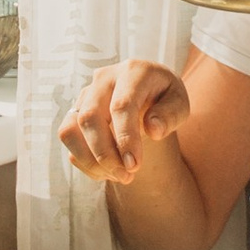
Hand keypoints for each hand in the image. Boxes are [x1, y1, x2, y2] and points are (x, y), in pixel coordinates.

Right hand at [60, 58, 189, 187]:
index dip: (126, 138)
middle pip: (90, 117)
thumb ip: (171, 114)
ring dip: (90, 160)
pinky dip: (85, 161)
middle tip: (127, 177)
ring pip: (70, 129)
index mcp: (132, 72)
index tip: (134, 165)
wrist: (148, 90)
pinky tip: (108, 170)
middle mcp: (103, 79)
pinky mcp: (75, 111)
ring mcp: (85, 95)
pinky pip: (69, 139)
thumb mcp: (179, 103)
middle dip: (105, 154)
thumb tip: (153, 130)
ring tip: (117, 175)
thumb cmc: (165, 97)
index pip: (121, 105)